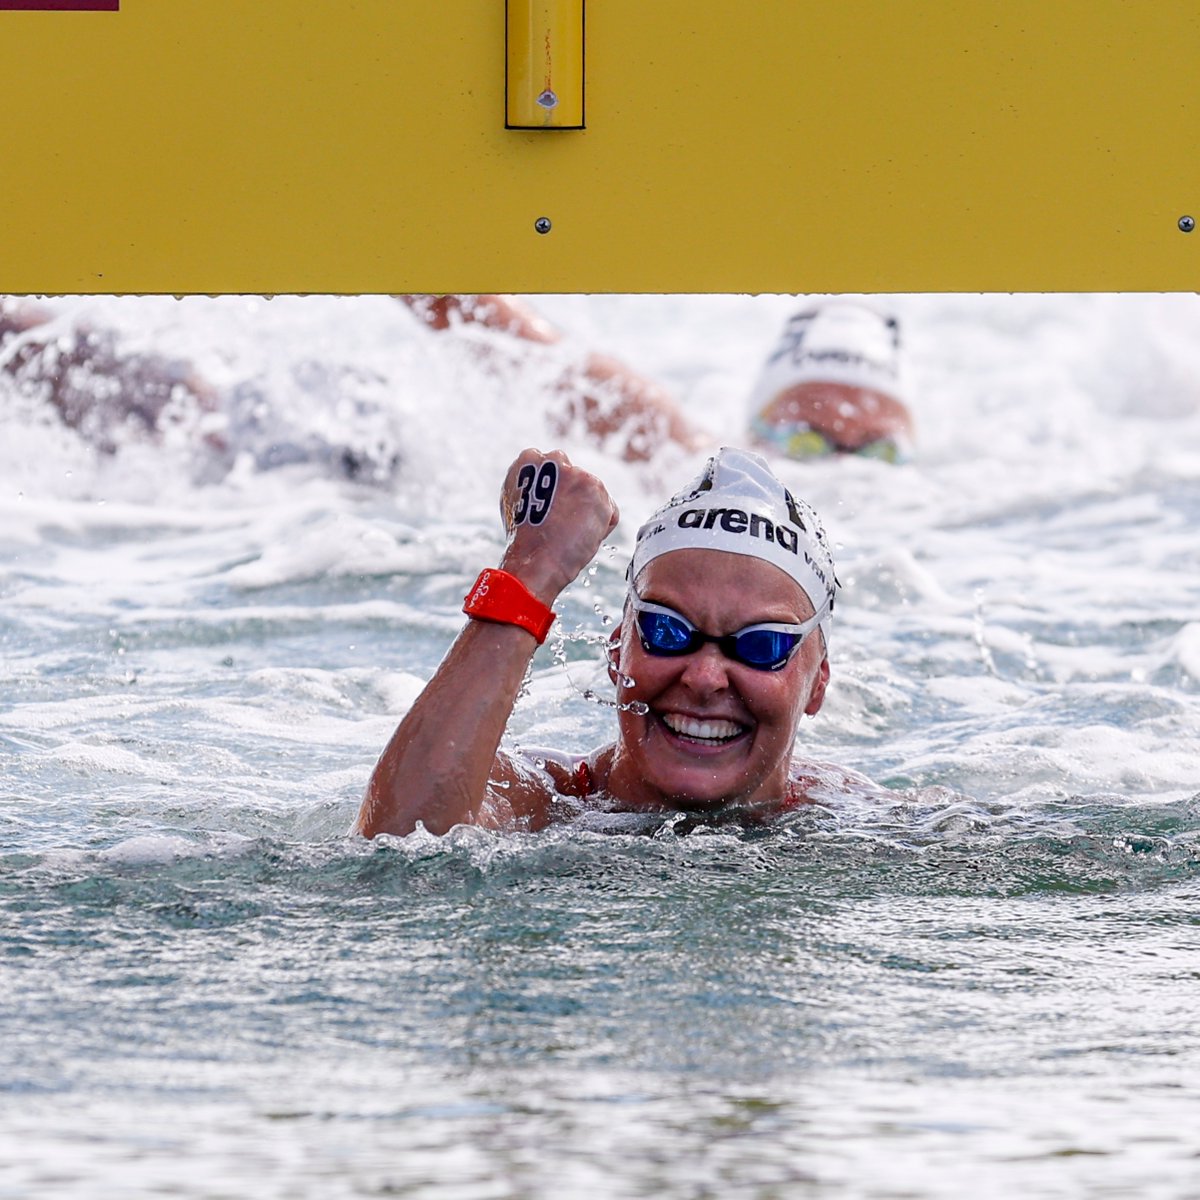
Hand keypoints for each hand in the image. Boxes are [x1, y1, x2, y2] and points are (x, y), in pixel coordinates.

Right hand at [498, 448, 618, 603]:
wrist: (535, 560)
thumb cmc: (525, 541)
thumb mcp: (519, 503)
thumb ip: (533, 486)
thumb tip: (549, 485)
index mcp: (527, 462)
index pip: (551, 465)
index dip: (554, 491)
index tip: (551, 508)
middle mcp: (552, 460)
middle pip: (574, 476)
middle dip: (574, 496)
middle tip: (563, 522)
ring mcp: (576, 473)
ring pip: (593, 495)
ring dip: (588, 514)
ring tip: (569, 533)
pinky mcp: (596, 489)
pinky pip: (610, 511)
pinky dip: (602, 527)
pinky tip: (582, 537)